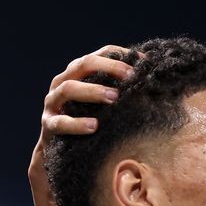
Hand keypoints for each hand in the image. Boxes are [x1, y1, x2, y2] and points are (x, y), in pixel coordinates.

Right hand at [28, 45, 134, 179]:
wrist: (61, 152)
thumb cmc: (91, 122)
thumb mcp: (107, 105)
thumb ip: (122, 92)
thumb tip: (156, 84)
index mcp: (79, 73)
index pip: (100, 54)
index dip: (121, 55)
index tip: (144, 63)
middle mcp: (63, 82)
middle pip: (83, 65)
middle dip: (109, 68)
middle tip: (131, 77)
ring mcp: (53, 102)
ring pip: (69, 88)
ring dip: (93, 91)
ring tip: (114, 98)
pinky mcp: (48, 125)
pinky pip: (60, 122)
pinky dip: (77, 123)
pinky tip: (94, 126)